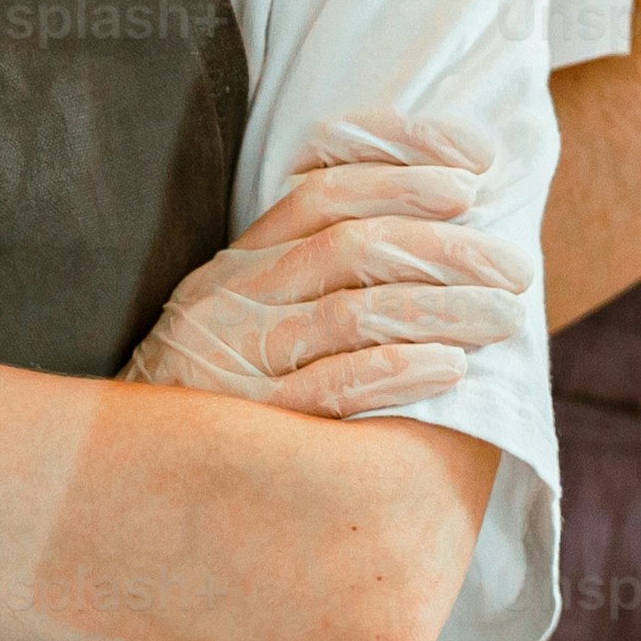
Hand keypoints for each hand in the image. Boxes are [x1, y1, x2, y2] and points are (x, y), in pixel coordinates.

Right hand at [122, 114, 536, 420]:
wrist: (124, 479)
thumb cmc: (209, 390)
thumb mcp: (242, 313)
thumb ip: (312, 269)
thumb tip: (436, 225)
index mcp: (240, 261)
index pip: (326, 184)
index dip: (405, 162)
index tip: (478, 163)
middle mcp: (235, 298)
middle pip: (352, 244)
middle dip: (446, 245)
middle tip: (516, 266)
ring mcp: (236, 359)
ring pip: (351, 312)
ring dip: (440, 307)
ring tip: (505, 316)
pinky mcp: (247, 425)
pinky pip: (330, 389)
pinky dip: (396, 372)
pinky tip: (451, 369)